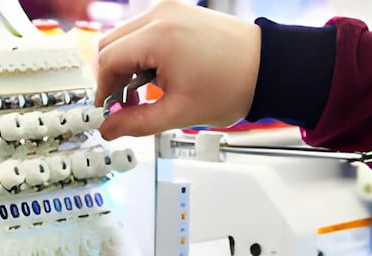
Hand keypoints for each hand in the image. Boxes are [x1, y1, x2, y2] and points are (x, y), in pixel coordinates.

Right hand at [94, 3, 260, 139]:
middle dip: (111, 79)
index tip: (108, 112)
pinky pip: (144, 33)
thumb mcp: (178, 112)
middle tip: (122, 108)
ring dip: (126, 67)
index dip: (103, 91)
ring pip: (126, 38)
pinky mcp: (179, 14)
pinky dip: (142, 56)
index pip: (108, 60)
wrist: (268, 68)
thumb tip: (109, 128)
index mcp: (159, 36)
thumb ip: (136, 122)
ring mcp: (171, 11)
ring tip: (143, 95)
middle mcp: (161, 16)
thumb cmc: (234, 84)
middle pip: (111, 45)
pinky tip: (155, 79)